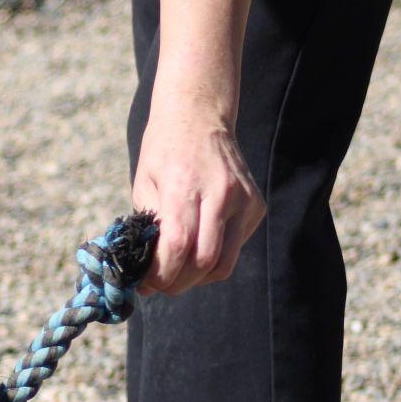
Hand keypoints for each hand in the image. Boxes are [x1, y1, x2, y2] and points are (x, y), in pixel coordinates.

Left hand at [132, 90, 264, 295]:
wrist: (199, 116)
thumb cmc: (163, 153)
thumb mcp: (144, 187)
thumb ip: (148, 230)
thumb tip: (146, 276)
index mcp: (186, 186)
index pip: (178, 246)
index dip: (161, 274)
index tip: (146, 284)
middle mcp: (221, 193)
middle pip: (204, 262)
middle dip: (178, 282)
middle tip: (160, 285)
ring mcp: (244, 200)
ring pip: (224, 263)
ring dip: (198, 278)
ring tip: (178, 272)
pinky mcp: (256, 206)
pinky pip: (235, 248)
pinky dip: (214, 259)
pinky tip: (197, 247)